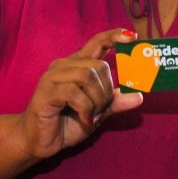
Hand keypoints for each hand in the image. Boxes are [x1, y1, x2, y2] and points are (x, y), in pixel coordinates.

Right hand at [14, 29, 142, 160]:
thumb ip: (114, 102)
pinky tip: (84, 118)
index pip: (97, 42)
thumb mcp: (96, 112)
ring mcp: (53, 77)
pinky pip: (74, 92)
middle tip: (100, 110)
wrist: (38, 142)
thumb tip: (139, 96)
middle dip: (107, 92)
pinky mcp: (46, 92)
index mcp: (77, 66)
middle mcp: (64, 66)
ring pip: (88, 76)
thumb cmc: (66, 123)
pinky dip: (86, 108)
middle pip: (99, 65)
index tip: (132, 37)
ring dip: (97, 100)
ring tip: (91, 115)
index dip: (114, 36)